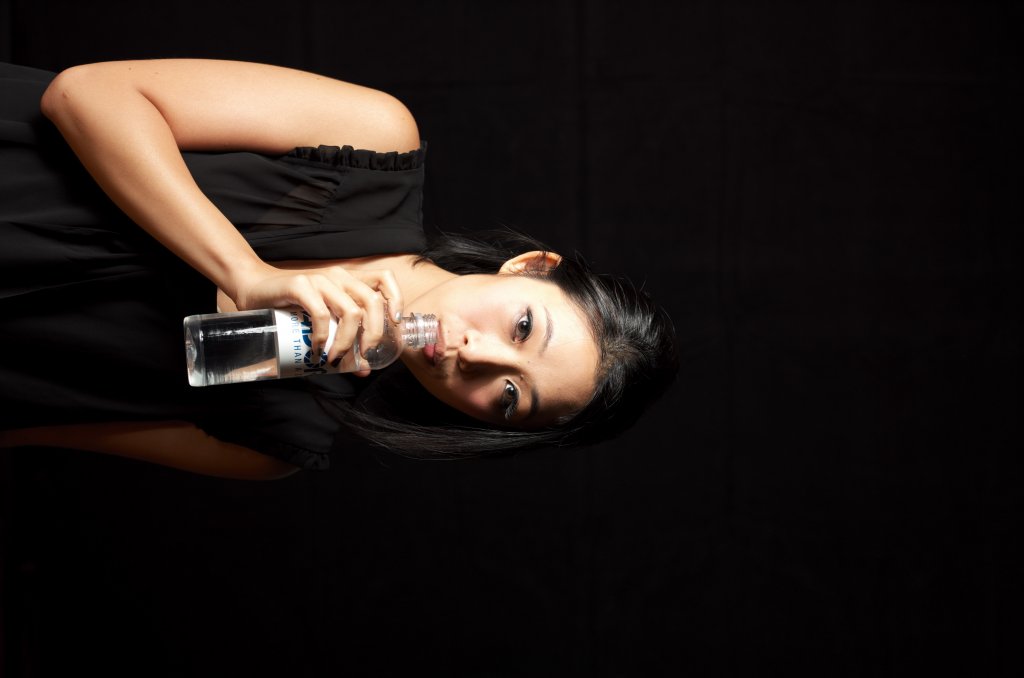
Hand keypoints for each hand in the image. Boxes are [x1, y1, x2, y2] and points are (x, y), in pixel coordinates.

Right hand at [231, 263, 402, 371]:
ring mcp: (320, 279)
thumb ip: (342, 336)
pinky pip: (322, 314)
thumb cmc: (290, 306)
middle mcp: (339, 276)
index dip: (396, 300)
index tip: (394, 325)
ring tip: (335, 358)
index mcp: (349, 279)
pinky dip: (323, 336)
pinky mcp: (300, 285)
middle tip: (362, 356)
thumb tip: (363, 369)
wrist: (253, 288)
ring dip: (347, 341)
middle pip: (372, 303)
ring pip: (351, 312)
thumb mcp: (323, 318)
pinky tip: (317, 348)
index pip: (385, 279)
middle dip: (373, 335)